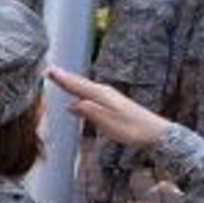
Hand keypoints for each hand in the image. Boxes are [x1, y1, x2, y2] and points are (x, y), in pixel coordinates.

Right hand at [49, 67, 168, 149]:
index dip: (62, 79)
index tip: (48, 71)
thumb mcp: (109, 124)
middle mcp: (105, 92)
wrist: (154, 132)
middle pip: (80, 83)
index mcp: (102, 95)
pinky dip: (81, 92)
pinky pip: (91, 94)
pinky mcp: (113, 103)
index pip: (77, 86)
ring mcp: (109, 96)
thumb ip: (90, 112)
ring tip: (59, 78)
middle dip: (64, 77)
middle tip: (50, 70)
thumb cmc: (133, 129)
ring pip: (85, 87)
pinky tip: (78, 97)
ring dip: (72, 83)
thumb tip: (72, 105)